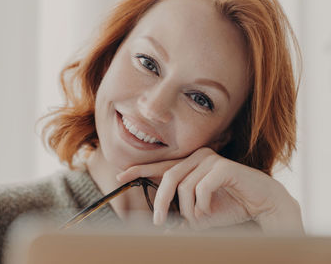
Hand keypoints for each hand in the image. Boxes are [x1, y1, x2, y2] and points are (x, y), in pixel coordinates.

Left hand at [116, 147, 303, 233]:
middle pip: (168, 176)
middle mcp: (198, 157)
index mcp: (191, 164)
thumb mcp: (199, 213)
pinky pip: (201, 188)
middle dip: (160, 201)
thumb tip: (163, 227)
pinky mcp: (223, 167)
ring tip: (198, 219)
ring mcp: (211, 160)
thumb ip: (182, 214)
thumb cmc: (231, 206)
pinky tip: (209, 212)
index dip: (140, 170)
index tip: (121, 176)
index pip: (161, 166)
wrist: (263, 205)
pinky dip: (202, 205)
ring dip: (188, 209)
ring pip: (184, 186)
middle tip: (158, 222)